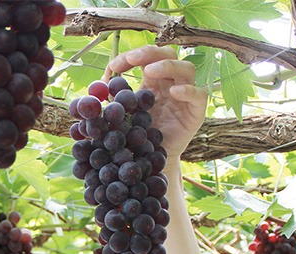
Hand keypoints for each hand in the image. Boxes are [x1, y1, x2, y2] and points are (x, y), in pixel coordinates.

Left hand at [104, 46, 206, 160]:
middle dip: (149, 53)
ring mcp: (185, 97)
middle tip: (132, 59)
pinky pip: (200, 95)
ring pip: (187, 68)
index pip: (148, 56)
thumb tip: (95, 88)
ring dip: (167, 65)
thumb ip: (110, 101)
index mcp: (153, 80)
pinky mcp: (195, 113)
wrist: (148, 160)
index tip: (114, 66)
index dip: (132, 56)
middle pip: (169, 54)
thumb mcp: (121, 115)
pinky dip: (188, 90)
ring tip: (149, 72)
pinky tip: (174, 92)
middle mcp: (171, 83)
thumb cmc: (136, 135)